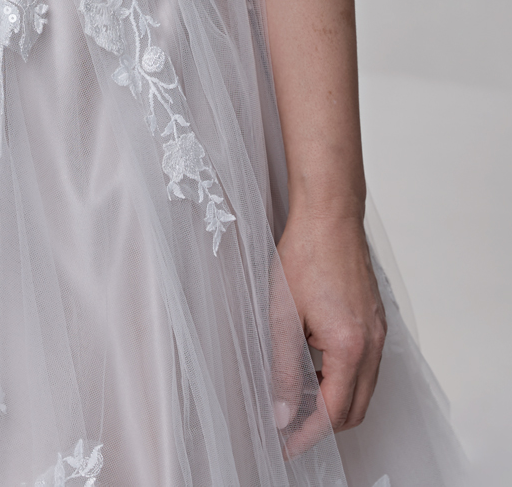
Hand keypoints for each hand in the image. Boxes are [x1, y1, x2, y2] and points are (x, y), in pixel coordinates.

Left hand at [273, 207, 386, 455]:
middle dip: (325, 425)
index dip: (309, 435)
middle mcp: (373, 345)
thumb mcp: (283, 315)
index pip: (334, 412)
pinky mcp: (376, 321)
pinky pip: (366, 366)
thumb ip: (283, 368)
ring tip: (298, 396)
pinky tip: (315, 366)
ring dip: (334, 400)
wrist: (330, 215)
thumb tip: (282, 412)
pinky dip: (344, 378)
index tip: (288, 445)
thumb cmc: (305, 255)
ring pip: (363, 389)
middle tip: (291, 426)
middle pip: (356, 409)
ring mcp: (378, 333)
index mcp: (350, 347)